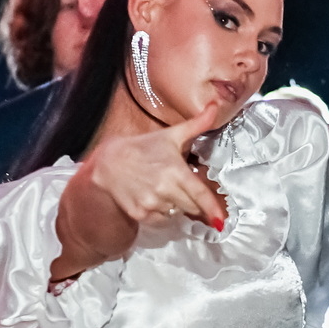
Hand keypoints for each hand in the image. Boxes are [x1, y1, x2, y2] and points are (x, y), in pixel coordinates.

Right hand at [87, 104, 230, 228]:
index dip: (212, 209)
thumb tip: (215, 107)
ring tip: (162, 188)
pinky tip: (152, 197)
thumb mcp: (170, 135)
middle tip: (181, 186)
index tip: (220, 221)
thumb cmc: (142, 147)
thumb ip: (197, 124)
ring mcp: (151, 204)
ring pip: (177, 214)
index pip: (200, 195)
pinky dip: (161, 213)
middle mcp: (164, 190)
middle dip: (192, 200)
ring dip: (175, 205)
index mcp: (175, 171)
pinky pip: (161, 220)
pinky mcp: (140, 214)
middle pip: (192, 207)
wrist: (108, 162)